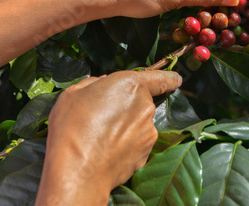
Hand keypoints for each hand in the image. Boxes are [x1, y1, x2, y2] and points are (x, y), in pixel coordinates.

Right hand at [35, 70, 181, 205]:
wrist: (77, 169)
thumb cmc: (72, 127)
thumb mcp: (74, 93)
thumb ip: (94, 83)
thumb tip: (103, 83)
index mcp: (131, 85)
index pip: (159, 78)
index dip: (168, 78)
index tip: (176, 79)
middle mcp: (146, 107)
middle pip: (141, 102)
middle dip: (126, 107)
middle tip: (102, 117)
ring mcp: (148, 131)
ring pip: (139, 124)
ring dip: (126, 127)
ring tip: (101, 137)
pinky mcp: (146, 152)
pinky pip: (137, 143)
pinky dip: (126, 145)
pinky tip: (107, 151)